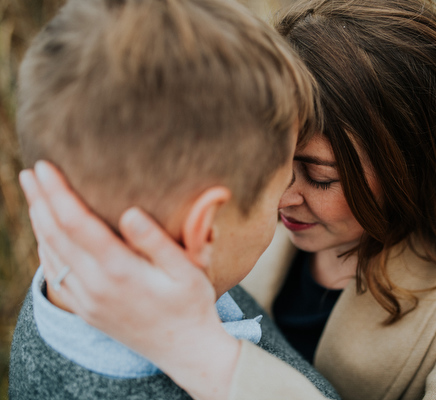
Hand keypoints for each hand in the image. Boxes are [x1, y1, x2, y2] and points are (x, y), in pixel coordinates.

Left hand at [19, 161, 239, 399]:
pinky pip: (55, 274)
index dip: (58, 193)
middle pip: (56, 235)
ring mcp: (87, 301)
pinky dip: (45, 248)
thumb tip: (130, 212)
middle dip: (40, 200)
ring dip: (39, 221)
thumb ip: (157, 242)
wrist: (184, 349)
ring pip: (51, 254)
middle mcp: (96, 287)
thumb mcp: (187, 271)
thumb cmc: (192, 304)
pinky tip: (45, 234)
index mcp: (120, 272)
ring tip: (33, 194)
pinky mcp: (86, 310)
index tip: (45, 166)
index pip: (77, 224)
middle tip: (30, 171)